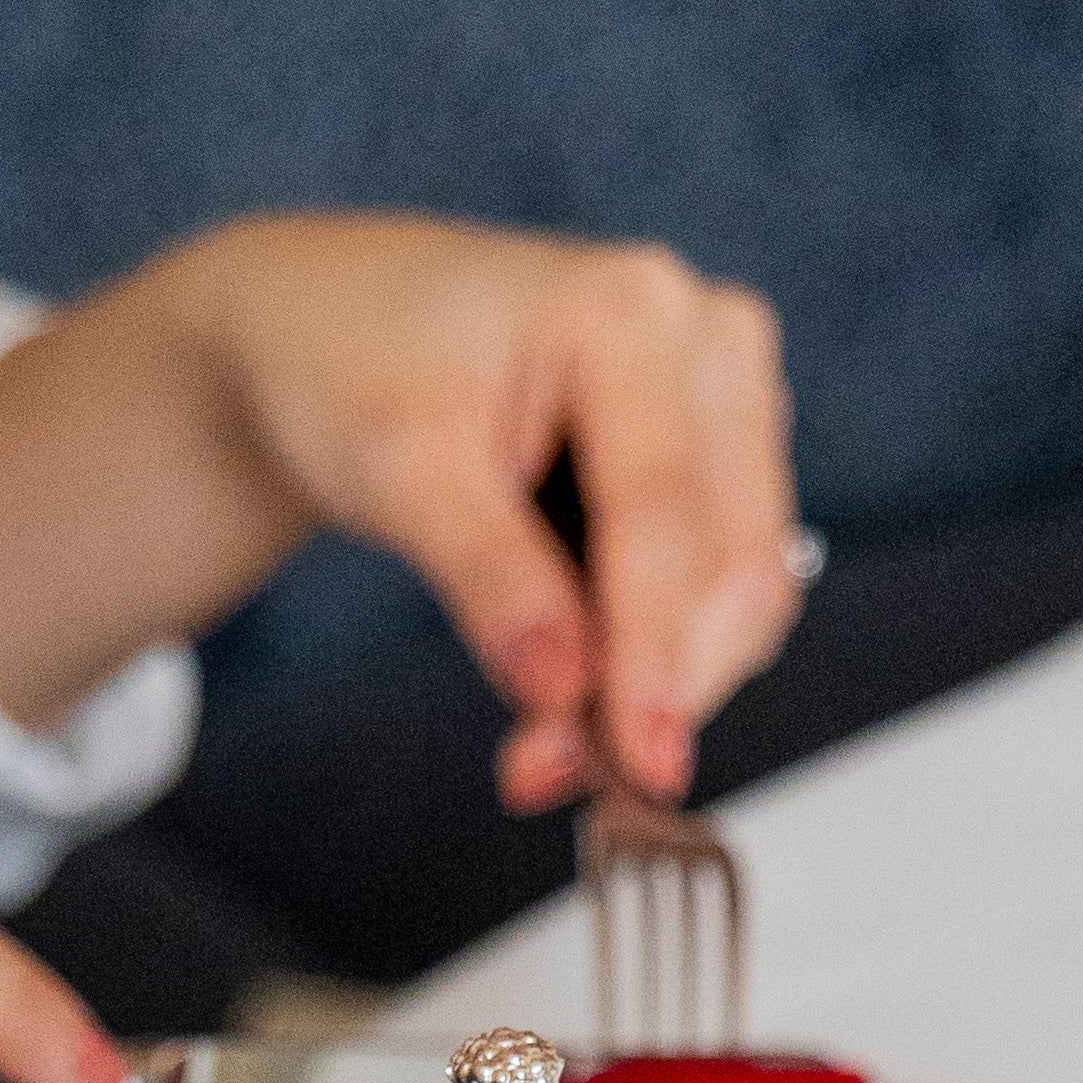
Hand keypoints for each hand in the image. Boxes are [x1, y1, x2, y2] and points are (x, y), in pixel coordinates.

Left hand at [0, 214, 804, 808]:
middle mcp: (708, 342)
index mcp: (629, 312)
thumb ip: (487, 574)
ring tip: (544, 743)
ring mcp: (729, 400)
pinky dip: (660, 664)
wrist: (338, 325)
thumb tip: (563, 691)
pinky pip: (726, 594)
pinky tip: (578, 692)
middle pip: (730, 567)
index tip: (642, 766)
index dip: (656, 655)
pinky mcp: (726, 460)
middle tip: (544, 771)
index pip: (666, 517)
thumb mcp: (397, 465)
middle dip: (652, 689)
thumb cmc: (358, 362)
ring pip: (744, 595)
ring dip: (660, 690)